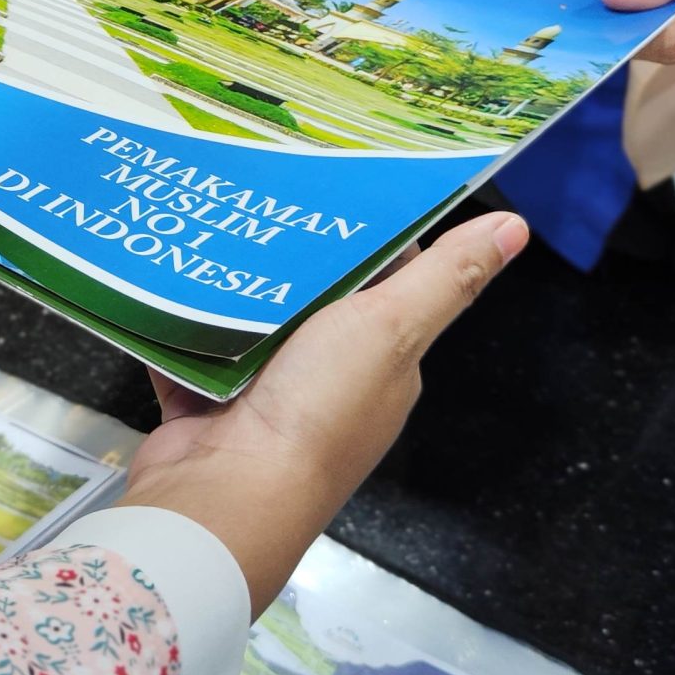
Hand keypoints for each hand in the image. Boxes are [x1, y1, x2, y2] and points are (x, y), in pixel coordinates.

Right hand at [118, 212, 526, 608]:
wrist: (226, 496)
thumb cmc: (317, 414)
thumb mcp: (393, 329)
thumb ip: (450, 276)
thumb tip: (514, 229)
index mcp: (384, 363)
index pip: (389, 281)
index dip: (369, 231)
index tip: (339, 178)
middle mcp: (329, 381)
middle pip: (314, 297)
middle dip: (291, 248)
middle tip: (263, 184)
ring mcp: (267, 397)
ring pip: (248, 319)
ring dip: (229, 279)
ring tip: (210, 215)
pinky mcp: (207, 406)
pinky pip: (191, 350)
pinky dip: (177, 321)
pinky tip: (161, 275)